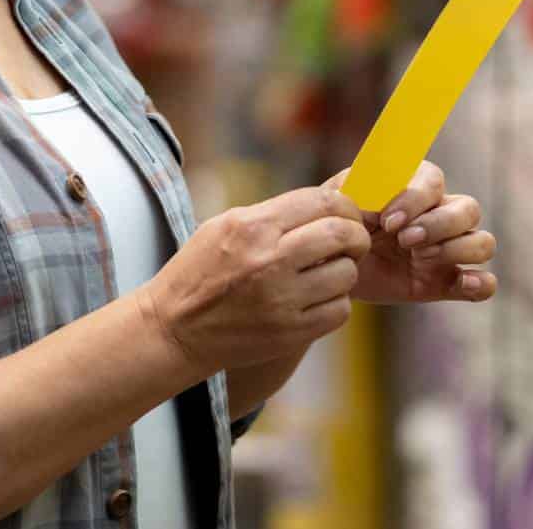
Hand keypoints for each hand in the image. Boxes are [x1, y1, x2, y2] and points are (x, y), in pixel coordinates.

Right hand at [137, 187, 370, 373]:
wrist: (175, 328)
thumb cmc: (201, 270)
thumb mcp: (225, 225)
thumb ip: (274, 212)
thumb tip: (328, 200)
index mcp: (252, 227)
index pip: (321, 201)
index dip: (344, 205)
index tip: (346, 214)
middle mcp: (269, 261)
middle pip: (341, 234)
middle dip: (357, 234)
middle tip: (353, 241)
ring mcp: (281, 300)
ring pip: (347, 274)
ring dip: (344, 271)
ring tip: (327, 273)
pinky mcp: (289, 332)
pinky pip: (339, 311)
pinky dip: (335, 303)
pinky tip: (317, 299)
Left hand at [322, 161, 496, 303]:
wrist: (330, 268)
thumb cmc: (338, 226)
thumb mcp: (341, 204)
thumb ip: (361, 193)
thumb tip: (385, 204)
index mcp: (414, 187)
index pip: (434, 180)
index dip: (416, 198)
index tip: (386, 220)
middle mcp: (439, 215)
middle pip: (469, 208)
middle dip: (438, 224)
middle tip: (404, 239)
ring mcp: (447, 250)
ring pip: (483, 242)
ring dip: (457, 248)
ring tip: (421, 257)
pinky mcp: (446, 283)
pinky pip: (485, 283)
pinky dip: (482, 283)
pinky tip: (462, 283)